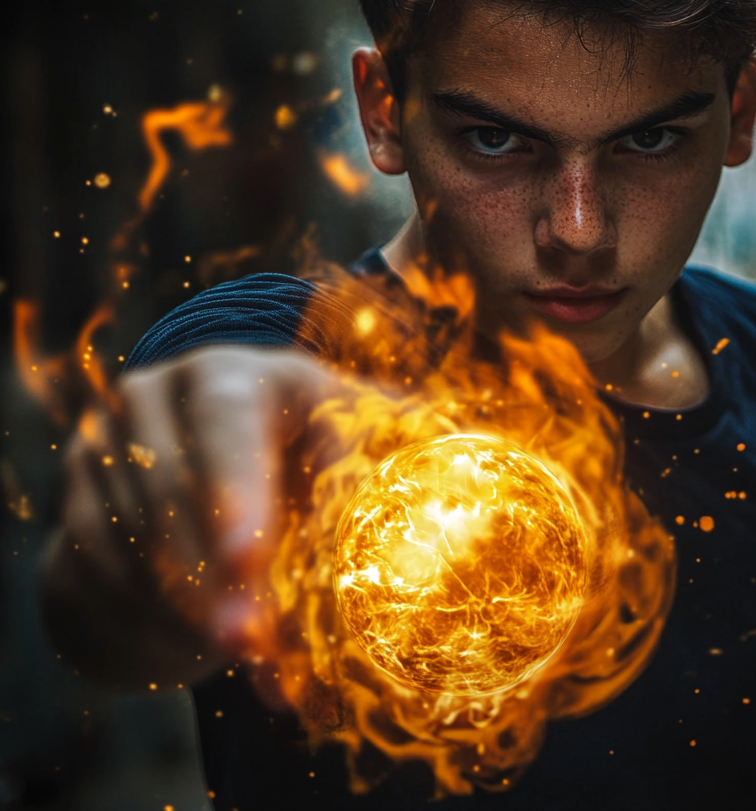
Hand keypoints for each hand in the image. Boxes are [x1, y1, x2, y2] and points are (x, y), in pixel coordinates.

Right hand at [42, 345, 338, 690]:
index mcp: (235, 373)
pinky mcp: (71, 492)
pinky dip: (139, 613)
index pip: (227, 423)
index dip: (236, 493)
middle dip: (209, 577)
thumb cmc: (306, 453)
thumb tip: (416, 560)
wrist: (221, 467)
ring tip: (241, 650)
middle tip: (247, 644)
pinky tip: (192, 636)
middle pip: (167, 487)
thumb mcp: (344, 453)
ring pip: (126, 536)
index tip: (248, 563)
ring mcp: (103, 441)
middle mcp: (155, 395)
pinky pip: (88, 565)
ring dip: (181, 604)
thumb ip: (364, 491)